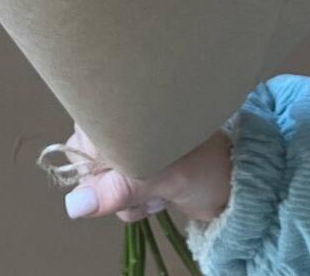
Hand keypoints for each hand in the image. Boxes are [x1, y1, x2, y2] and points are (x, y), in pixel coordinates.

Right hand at [61, 126, 230, 222]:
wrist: (235, 184)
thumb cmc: (206, 164)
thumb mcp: (163, 176)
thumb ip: (117, 188)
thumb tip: (74, 205)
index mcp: (123, 106)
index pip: (82, 140)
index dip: (100, 165)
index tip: (130, 169)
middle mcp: (118, 123)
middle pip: (88, 168)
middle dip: (116, 185)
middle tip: (152, 178)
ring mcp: (125, 147)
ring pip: (100, 187)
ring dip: (130, 197)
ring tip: (161, 186)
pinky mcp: (132, 169)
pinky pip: (113, 196)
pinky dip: (134, 203)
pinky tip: (159, 195)